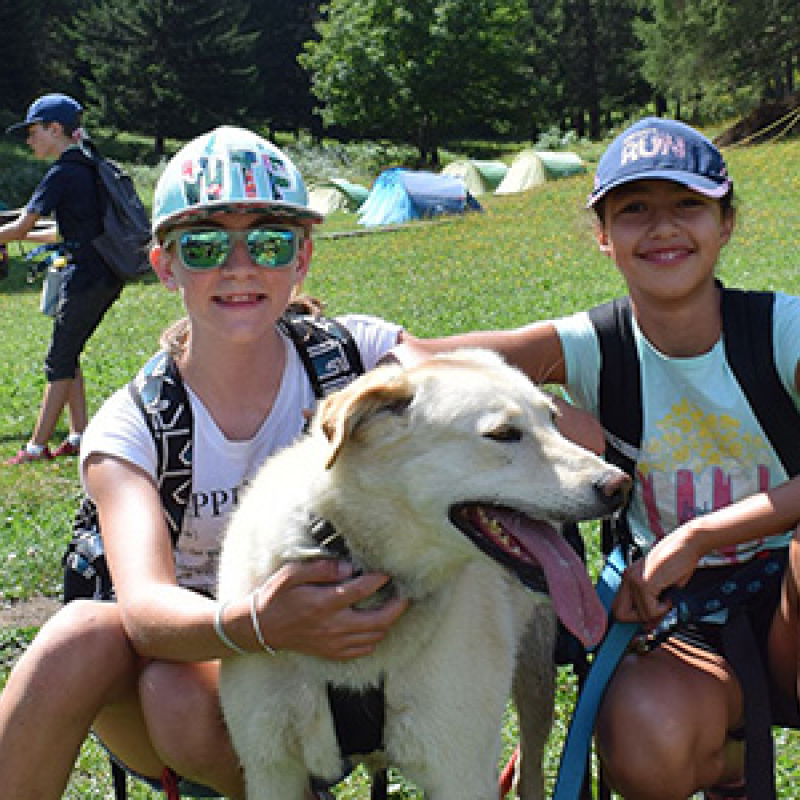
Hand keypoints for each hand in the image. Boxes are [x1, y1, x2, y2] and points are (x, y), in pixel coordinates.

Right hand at [253, 559, 407, 660]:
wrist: (262, 628)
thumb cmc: (277, 597)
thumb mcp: (292, 574)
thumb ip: (322, 568)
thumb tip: (348, 567)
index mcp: (324, 604)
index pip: (361, 590)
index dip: (379, 579)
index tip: (388, 572)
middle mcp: (333, 626)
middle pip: (378, 620)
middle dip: (398, 606)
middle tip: (406, 594)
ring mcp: (334, 643)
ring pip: (374, 637)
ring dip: (388, 622)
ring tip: (394, 607)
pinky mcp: (333, 653)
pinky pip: (363, 650)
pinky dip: (375, 638)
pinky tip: (376, 626)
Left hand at [611, 526, 700, 625]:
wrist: (686, 544)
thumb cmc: (678, 562)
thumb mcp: (662, 586)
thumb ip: (652, 604)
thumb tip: (647, 627)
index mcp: (629, 577)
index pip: (618, 606)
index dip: (632, 617)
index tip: (648, 618)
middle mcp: (627, 578)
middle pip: (619, 614)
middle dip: (640, 619)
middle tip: (657, 610)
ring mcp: (634, 580)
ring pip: (640, 615)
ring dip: (657, 612)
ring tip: (667, 597)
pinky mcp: (644, 583)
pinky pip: (650, 610)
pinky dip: (663, 609)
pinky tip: (669, 595)